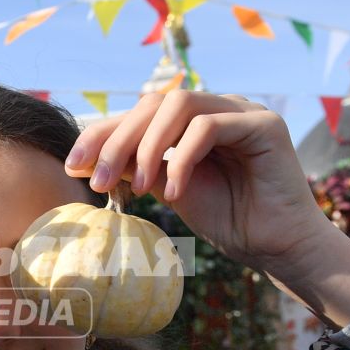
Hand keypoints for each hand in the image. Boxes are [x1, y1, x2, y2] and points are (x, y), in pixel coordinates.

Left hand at [65, 91, 349, 325]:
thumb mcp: (169, 188)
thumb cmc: (228, 219)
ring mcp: (242, 110)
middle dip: (118, 139)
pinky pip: (210, 126)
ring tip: (139, 186)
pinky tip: (174, 193)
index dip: (103, 133)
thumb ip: (140, 165)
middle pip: (155, 102)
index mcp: (193, 119)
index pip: (140, 112)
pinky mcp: (264, 124)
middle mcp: (217, 106)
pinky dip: (183, 158)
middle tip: (97, 179)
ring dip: (148, 144)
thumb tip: (90, 157)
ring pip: (180, 104)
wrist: (277, 247)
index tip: (73, 166)